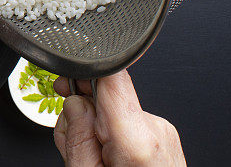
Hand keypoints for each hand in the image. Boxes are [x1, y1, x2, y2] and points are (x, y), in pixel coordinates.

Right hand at [53, 70, 185, 165]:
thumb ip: (76, 135)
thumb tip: (74, 102)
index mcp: (137, 140)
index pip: (112, 77)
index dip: (83, 73)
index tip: (68, 83)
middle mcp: (155, 129)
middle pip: (105, 94)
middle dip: (82, 110)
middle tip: (73, 139)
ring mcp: (162, 132)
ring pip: (113, 109)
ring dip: (95, 126)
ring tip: (92, 156)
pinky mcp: (162, 136)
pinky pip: (126, 121)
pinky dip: (111, 134)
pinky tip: (106, 156)